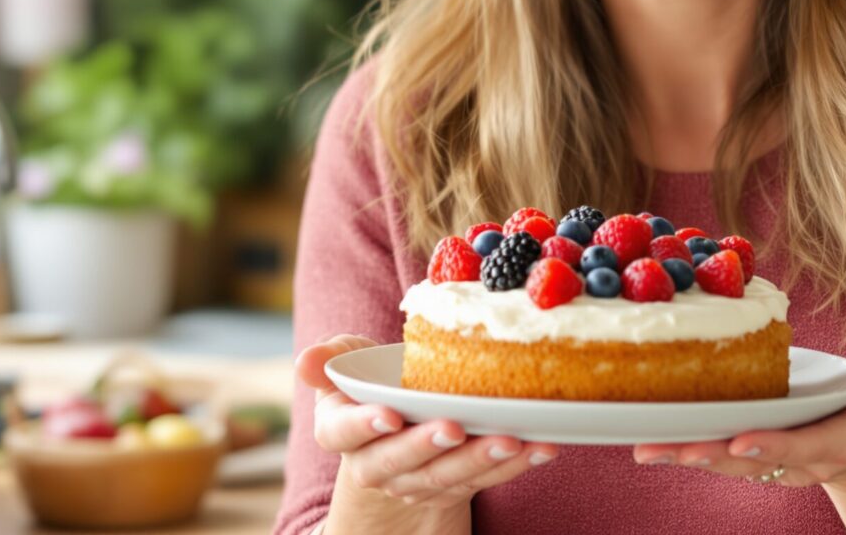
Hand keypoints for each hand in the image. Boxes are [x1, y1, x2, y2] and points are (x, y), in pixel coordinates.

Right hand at [296, 333, 558, 507]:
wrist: (400, 443)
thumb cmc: (377, 389)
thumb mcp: (353, 367)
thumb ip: (335, 357)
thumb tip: (305, 359)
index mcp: (342, 431)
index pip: (345, 432)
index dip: (365, 425)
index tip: (389, 414)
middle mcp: (375, 463)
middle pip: (399, 460)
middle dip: (427, 446)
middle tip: (453, 428)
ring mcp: (416, 482)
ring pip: (447, 476)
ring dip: (480, 459)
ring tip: (511, 439)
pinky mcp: (455, 489)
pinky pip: (483, 480)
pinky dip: (514, 465)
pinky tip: (540, 446)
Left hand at [630, 348, 845, 490]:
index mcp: (837, 441)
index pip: (804, 446)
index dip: (774, 445)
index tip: (743, 440)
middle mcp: (799, 458)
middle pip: (753, 460)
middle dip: (714, 455)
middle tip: (676, 448)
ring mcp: (773, 459)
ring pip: (727, 461)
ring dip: (687, 454)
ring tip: (646, 447)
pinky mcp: (751, 451)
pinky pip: (717, 451)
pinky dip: (684, 446)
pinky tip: (647, 439)